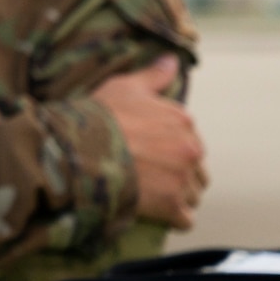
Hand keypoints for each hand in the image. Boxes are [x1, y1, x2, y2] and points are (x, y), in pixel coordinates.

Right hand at [92, 55, 208, 228]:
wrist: (82, 151)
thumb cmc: (100, 116)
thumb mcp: (124, 87)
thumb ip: (153, 76)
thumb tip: (172, 60)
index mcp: (183, 120)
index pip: (190, 139)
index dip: (169, 147)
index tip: (150, 152)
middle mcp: (190, 148)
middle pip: (197, 169)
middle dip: (179, 174)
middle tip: (150, 176)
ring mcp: (183, 179)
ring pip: (193, 194)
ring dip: (177, 196)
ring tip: (151, 195)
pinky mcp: (173, 206)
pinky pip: (185, 220)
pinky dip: (173, 219)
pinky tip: (156, 213)